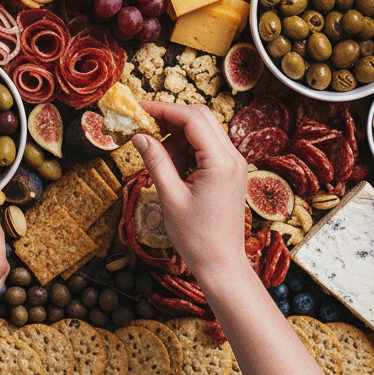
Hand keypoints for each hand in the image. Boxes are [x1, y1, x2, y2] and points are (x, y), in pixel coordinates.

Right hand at [133, 102, 249, 281]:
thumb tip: (139, 135)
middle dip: (171, 118)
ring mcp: (234, 164)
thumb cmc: (197, 238)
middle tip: (144, 126)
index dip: (164, 109)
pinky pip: (206, 147)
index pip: (193, 118)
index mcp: (221, 162)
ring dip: (177, 135)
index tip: (140, 110)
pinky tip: (171, 167)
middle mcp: (233, 157)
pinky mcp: (229, 171)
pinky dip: (186, 149)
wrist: (221, 265)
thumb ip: (155, 161)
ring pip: (203, 130)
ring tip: (158, 158)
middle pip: (201, 118)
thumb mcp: (170, 197)